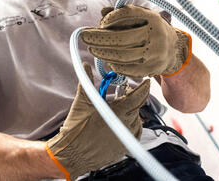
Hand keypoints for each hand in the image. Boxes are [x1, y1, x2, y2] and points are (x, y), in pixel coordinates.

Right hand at [46, 62, 149, 178]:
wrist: (72, 154)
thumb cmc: (77, 128)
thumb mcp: (83, 100)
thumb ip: (87, 80)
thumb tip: (86, 65)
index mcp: (119, 111)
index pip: (139, 95)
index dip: (143, 87)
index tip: (146, 81)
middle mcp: (126, 125)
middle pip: (137, 106)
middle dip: (131, 98)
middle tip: (121, 93)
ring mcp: (126, 138)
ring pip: (136, 120)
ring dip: (130, 113)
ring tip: (118, 109)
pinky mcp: (124, 148)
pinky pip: (133, 133)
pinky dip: (130, 126)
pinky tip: (120, 122)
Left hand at [80, 6, 190, 77]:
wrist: (174, 49)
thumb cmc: (151, 29)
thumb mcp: (142, 17)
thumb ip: (122, 13)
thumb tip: (102, 11)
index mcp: (152, 18)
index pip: (129, 14)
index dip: (112, 18)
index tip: (100, 23)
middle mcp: (155, 34)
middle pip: (122, 38)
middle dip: (99, 38)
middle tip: (84, 37)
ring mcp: (155, 53)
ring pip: (123, 55)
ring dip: (104, 53)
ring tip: (92, 49)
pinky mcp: (152, 68)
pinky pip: (129, 69)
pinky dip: (116, 65)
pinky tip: (107, 60)